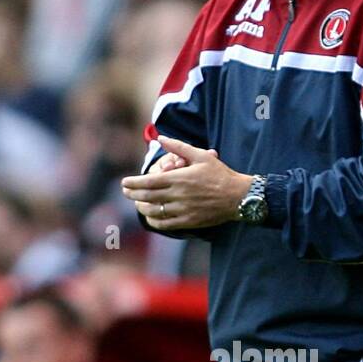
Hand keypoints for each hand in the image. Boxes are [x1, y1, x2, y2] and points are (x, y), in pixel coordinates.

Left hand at [122, 135, 252, 228]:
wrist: (238, 196)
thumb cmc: (220, 174)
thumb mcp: (200, 155)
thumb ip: (178, 147)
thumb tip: (160, 138)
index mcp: (179, 178)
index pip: (148, 182)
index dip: (133, 183)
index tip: (124, 183)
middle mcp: (178, 195)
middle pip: (147, 197)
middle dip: (132, 195)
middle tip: (125, 193)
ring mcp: (183, 210)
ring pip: (154, 211)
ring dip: (142, 208)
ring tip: (137, 204)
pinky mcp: (189, 222)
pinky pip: (166, 224)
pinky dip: (155, 221)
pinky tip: (151, 218)